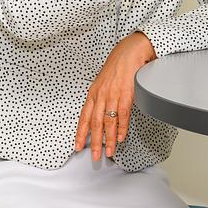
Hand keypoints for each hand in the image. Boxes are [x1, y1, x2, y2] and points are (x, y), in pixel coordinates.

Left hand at [75, 32, 155, 160]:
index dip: (80, 133)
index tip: (77, 146)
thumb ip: (101, 97)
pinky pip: (122, 114)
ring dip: (108, 139)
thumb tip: (100, 113)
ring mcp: (113, 94)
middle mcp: (101, 95)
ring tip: (109, 151)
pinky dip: (122, 127)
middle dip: (94, 142)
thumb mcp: (104, 81)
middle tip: (95, 156)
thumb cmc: (118, 65)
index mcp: (93, 93)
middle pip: (95, 123)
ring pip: (108, 122)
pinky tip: (121, 137)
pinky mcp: (126, 93)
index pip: (84, 117)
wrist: (130, 50)